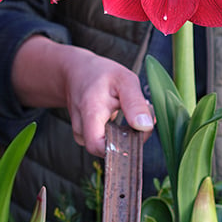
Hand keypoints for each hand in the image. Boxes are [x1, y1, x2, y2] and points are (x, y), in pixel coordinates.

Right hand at [12, 35, 153, 156]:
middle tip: (137, 121)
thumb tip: (145, 127)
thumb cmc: (101, 74)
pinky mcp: (82, 134)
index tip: (137, 133)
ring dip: (120, 137)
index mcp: (90, 111)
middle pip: (103, 150)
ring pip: (103, 147)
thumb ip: (135, 103)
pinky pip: (100, 142)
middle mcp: (80, 125)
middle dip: (125, 141)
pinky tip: (116, 120)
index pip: (98, 146)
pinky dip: (112, 135)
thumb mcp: (124, 80)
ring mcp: (79, 132)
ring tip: (125, 116)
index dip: (120, 148)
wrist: (76, 72)